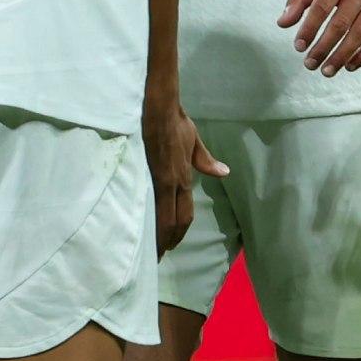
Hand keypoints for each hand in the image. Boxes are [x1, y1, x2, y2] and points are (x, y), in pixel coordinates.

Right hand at [143, 98, 226, 256]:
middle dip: (167, 239)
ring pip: (159, 215)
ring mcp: (159, 178)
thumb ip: (205, 160)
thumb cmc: (176, 121)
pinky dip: (145, 216)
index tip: (172, 244)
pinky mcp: (146, 171)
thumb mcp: (194, 140)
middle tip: (159, 255)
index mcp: (184, 177)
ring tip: (149, 249)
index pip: (185, 214)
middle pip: (173, 220)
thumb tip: (223, 172)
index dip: (179, 232)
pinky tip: (136, 224)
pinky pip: (146, 200)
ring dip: (156, 234)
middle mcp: (174, 183)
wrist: (159, 106)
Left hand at [280, 0, 360, 75]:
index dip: (309, 29)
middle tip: (310, 64)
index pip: (321, 7)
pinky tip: (349, 65)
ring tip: (327, 70)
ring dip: (342, 56)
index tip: (298, 47)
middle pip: (341, 24)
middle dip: (323, 48)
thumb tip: (282, 23)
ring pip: (360, 34)